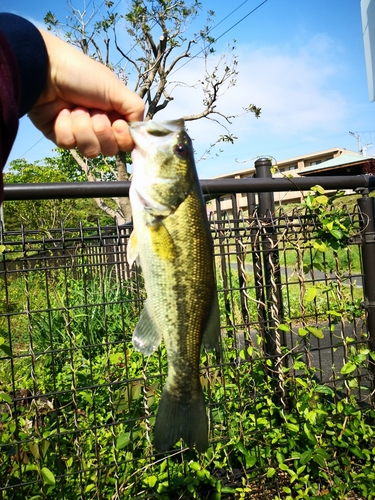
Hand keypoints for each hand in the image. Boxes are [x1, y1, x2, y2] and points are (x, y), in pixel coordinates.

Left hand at [28, 29, 143, 157]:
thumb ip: (135, 109)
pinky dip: (65, 127)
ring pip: (90, 150)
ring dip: (83, 128)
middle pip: (110, 150)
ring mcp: (80, 133)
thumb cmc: (81, 74)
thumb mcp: (115, 88)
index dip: (123, 138)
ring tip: (74, 109)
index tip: (118, 124)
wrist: (44, 71)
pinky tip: (60, 111)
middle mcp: (99, 126)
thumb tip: (140, 130)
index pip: (127, 142)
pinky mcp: (61, 136)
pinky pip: (69, 144)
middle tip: (93, 112)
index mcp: (114, 115)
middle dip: (101, 131)